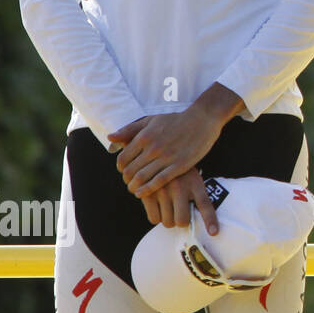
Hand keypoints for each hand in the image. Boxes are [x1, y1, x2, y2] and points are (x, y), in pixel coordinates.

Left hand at [110, 84, 242, 197]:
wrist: (203, 119)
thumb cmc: (176, 120)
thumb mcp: (151, 120)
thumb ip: (130, 129)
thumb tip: (110, 138)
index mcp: (144, 136)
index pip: (122, 159)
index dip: (120, 168)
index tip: (124, 171)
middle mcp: (153, 147)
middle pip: (130, 171)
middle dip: (127, 179)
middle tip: (129, 182)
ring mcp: (166, 157)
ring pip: (142, 178)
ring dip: (134, 187)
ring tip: (134, 189)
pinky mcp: (179, 165)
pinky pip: (159, 181)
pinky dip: (147, 190)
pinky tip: (142, 193)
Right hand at [139, 168, 219, 234]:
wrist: (156, 152)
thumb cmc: (178, 171)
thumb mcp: (192, 176)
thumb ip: (196, 195)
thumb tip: (203, 222)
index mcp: (195, 183)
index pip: (205, 204)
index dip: (210, 220)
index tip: (213, 232)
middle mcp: (180, 188)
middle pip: (182, 221)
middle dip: (180, 221)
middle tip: (178, 212)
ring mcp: (162, 191)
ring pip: (167, 222)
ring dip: (168, 219)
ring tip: (167, 206)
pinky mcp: (147, 194)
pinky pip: (154, 219)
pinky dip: (155, 217)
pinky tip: (157, 205)